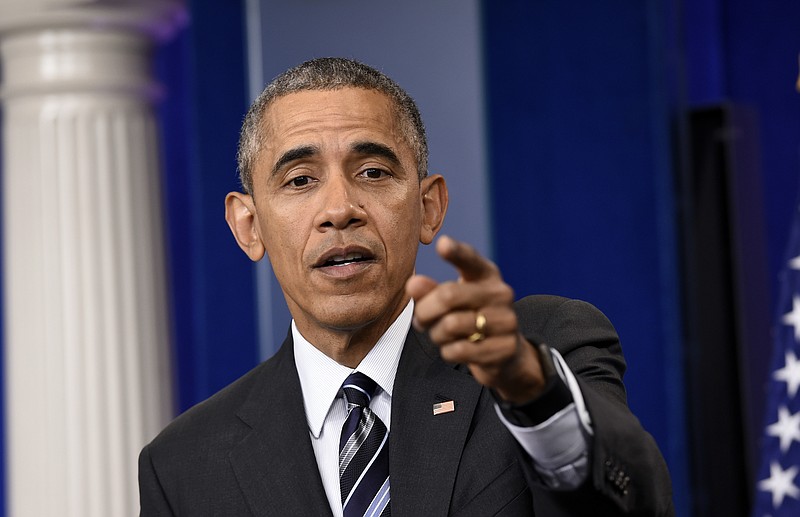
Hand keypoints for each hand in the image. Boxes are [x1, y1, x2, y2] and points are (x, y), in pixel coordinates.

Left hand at [406, 235, 545, 402]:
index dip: (456, 252)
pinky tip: (454, 348)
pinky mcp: (505, 348)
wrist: (506, 352)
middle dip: (424, 311)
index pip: (470, 259)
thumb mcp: (452, 301)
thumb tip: (413, 284)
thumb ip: (430, 290)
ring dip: (436, 334)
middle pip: (448, 295)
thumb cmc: (470, 318)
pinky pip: (459, 350)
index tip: (442, 244)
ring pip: (450, 325)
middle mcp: (500, 293)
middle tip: (420, 320)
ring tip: (440, 335)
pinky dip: (448, 352)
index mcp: (486, 274)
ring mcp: (506, 321)